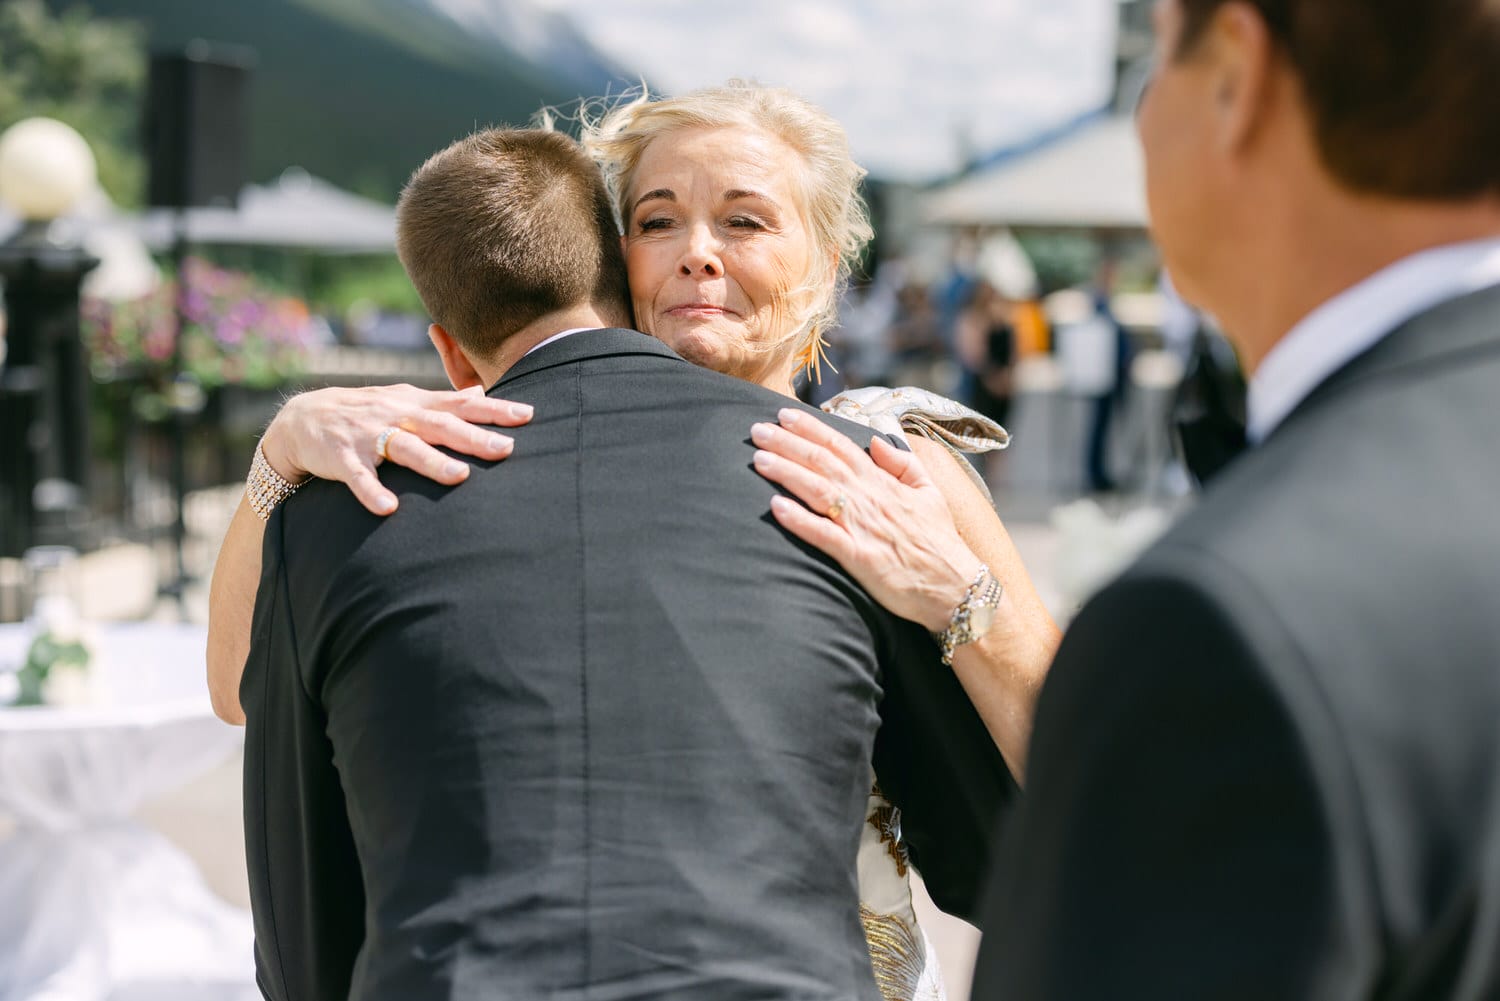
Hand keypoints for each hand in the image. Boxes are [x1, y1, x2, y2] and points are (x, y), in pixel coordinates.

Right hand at [261, 384, 532, 515]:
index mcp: (415, 404)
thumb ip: (443, 401)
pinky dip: (371, 491)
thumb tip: (481, 394)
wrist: (303, 419)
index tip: (528, 415)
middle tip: (507, 449)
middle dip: (473, 437)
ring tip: (459, 477)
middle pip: (440, 425)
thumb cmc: (367, 412)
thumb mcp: (405, 400)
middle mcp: (396, 416)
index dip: (494, 409)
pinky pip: (358, 476)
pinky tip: (387, 508)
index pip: (461, 405)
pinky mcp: (342, 458)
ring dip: (431, 462)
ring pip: (404, 447)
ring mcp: (369, 436)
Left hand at [750, 408, 983, 632]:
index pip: (842, 446)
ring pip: (819, 491)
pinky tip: (776, 508)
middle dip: (788, 443)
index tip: (784, 415)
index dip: (811, 429)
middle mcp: (870, 499)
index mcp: (884, 483)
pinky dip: (800, 521)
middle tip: (756, 430)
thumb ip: (904, 464)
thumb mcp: (931, 494)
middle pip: (823, 463)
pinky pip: (825, 535)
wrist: (956, 587)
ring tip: (759, 459)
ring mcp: (864, 527)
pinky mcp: (860, 557)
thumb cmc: (940, 543)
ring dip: (788, 473)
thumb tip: (877, 439)